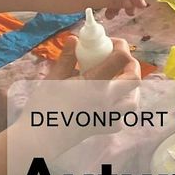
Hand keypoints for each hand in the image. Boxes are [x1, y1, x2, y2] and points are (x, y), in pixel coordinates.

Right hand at [21, 37, 141, 152]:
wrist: (40, 137)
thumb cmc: (44, 105)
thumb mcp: (54, 78)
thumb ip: (67, 57)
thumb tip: (74, 38)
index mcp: (95, 83)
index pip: (120, 58)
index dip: (120, 46)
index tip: (112, 42)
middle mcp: (107, 99)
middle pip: (135, 79)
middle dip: (132, 65)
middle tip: (120, 61)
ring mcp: (108, 115)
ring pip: (133, 101)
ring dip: (131, 89)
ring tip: (119, 82)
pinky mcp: (104, 128)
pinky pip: (122, 119)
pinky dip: (122, 111)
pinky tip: (111, 105)